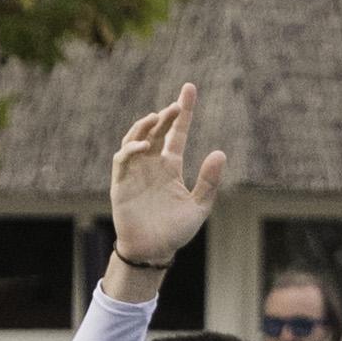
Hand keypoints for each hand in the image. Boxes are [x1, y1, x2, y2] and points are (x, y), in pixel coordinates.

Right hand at [105, 84, 225, 283]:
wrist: (154, 250)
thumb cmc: (176, 230)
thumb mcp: (199, 206)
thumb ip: (208, 181)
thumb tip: (219, 152)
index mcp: (170, 167)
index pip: (176, 134)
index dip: (183, 113)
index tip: (189, 90)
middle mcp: (152, 164)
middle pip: (156, 131)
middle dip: (165, 116)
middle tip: (177, 104)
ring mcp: (135, 171)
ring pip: (136, 139)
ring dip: (145, 127)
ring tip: (158, 117)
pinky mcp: (121, 182)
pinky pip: (123, 159)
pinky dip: (132, 149)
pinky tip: (145, 145)